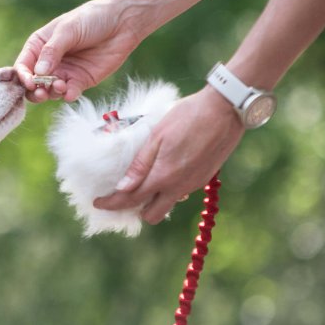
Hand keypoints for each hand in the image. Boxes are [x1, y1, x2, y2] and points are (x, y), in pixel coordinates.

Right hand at [14, 0, 143, 102]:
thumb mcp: (68, 29)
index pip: (23, 65)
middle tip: (41, 92)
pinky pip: (69, 93)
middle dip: (34, 91)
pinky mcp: (80, 81)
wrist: (122, 22)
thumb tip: (38, 72)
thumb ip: (52, 50)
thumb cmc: (91, 18)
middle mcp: (49, 62)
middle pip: (33, 83)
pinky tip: (71, 92)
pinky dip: (68, 95)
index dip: (23, 76)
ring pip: (49, 92)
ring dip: (52, 93)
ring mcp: (64, 73)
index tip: (29, 82)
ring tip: (61, 85)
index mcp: (39, 46)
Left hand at [93, 87, 244, 222]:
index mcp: (163, 176)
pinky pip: (181, 193)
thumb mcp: (156, 136)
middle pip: (152, 215)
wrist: (226, 109)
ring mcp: (194, 185)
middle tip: (123, 195)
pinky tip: (164, 172)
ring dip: (153, 200)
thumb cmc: (187, 116)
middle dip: (135, 210)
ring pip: (168, 205)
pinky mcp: (204, 179)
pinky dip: (169, 190)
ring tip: (142, 182)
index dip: (111, 204)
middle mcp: (179, 186)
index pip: (131, 200)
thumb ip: (140, 165)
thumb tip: (122, 188)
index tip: (98, 202)